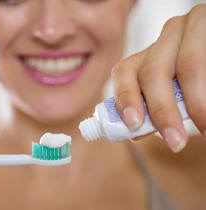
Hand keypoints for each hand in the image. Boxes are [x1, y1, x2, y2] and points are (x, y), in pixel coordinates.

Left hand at [111, 4, 205, 152]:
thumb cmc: (198, 81)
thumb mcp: (175, 89)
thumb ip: (155, 106)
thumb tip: (135, 132)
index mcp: (150, 53)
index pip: (125, 71)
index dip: (125, 98)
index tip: (133, 125)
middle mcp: (167, 35)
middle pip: (152, 72)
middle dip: (162, 111)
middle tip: (175, 141)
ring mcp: (191, 26)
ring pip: (186, 66)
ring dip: (196, 105)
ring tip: (205, 129)